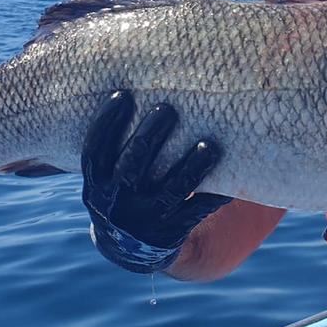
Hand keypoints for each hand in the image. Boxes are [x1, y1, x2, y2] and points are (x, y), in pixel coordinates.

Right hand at [81, 91, 231, 273]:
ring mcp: (145, 220)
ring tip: (208, 145)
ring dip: (191, 167)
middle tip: (167, 109)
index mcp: (96, 185)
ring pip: (172, 191)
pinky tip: (231, 178)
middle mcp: (116, 204)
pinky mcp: (172, 232)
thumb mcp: (106, 174)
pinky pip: (197, 212)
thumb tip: (123, 78)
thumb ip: (113, 142)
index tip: (121, 94)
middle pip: (132, 167)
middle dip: (150, 136)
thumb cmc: (121, 188)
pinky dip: (214, 196)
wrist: (130, 248)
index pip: (95, 152)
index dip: (105, 124)